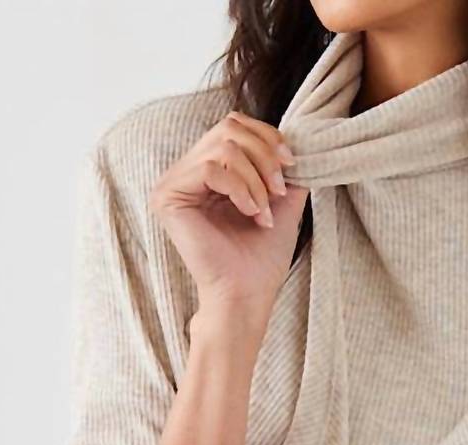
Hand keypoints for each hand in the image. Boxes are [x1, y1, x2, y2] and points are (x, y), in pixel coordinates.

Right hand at [149, 111, 306, 318]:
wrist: (246, 296)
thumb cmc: (261, 259)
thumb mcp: (282, 201)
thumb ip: (284, 168)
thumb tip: (300, 138)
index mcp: (208, 171)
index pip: (234, 126)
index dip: (267, 137)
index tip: (291, 166)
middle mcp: (186, 173)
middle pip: (229, 128)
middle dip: (264, 157)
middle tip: (280, 191)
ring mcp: (173, 183)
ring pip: (222, 145)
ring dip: (255, 179)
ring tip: (263, 212)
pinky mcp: (167, 196)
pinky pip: (210, 168)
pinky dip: (239, 188)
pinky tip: (249, 213)